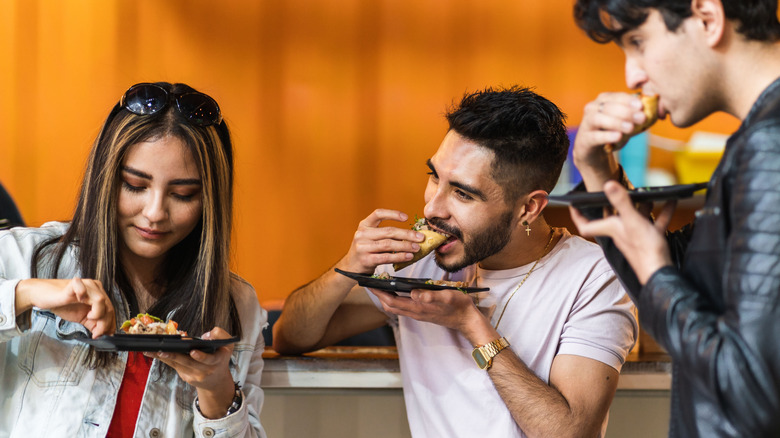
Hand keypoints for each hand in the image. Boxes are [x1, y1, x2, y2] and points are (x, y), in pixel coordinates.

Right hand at [15, 278, 115, 336]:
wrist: (42, 296)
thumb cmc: (62, 304)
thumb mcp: (82, 317)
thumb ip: (94, 324)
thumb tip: (104, 334)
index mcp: (99, 294)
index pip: (111, 310)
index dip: (110, 324)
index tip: (105, 335)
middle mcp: (95, 287)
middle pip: (108, 307)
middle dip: (104, 324)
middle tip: (96, 334)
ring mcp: (85, 284)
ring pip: (101, 300)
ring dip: (98, 314)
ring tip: (89, 318)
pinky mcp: (74, 284)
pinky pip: (83, 288)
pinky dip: (84, 296)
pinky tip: (80, 301)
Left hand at [147, 327, 235, 418]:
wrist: (216, 381)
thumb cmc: (220, 357)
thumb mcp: (227, 345)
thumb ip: (220, 335)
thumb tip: (205, 335)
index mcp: (218, 360)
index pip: (209, 359)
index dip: (201, 357)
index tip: (193, 352)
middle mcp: (206, 370)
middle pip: (188, 362)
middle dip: (175, 356)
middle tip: (163, 350)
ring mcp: (194, 375)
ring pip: (178, 364)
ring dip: (164, 357)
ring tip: (151, 350)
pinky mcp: (186, 377)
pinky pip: (174, 366)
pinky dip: (164, 359)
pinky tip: (153, 353)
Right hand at [338, 209, 424, 273]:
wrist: (350, 267)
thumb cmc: (365, 250)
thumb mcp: (370, 238)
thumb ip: (385, 234)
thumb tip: (410, 234)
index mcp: (364, 225)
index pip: (378, 213)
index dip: (393, 214)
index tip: (406, 217)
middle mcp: (362, 234)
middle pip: (388, 231)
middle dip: (407, 234)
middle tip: (420, 237)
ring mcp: (363, 247)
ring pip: (389, 244)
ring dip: (405, 246)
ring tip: (417, 248)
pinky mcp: (366, 259)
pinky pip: (386, 257)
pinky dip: (399, 256)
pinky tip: (408, 256)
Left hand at [368, 288, 490, 342]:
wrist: (467, 320)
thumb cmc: (459, 306)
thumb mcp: (448, 297)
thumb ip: (431, 296)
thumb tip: (414, 293)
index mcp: (418, 308)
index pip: (392, 301)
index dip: (380, 293)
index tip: (370, 284)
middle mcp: (415, 312)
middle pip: (390, 306)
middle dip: (379, 295)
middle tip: (371, 282)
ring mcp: (418, 314)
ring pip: (395, 308)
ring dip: (385, 298)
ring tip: (380, 285)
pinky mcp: (422, 313)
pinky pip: (403, 307)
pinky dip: (395, 299)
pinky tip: (396, 291)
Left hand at [569, 181, 674, 283]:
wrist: (661, 272)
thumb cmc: (644, 250)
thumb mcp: (632, 220)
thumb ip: (621, 202)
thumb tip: (608, 184)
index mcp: (611, 229)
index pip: (586, 225)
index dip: (577, 215)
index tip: (573, 204)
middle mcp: (620, 233)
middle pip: (612, 218)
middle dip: (613, 204)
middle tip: (615, 190)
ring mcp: (635, 237)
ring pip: (635, 218)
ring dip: (641, 206)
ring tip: (648, 194)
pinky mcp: (650, 240)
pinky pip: (655, 223)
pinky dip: (662, 213)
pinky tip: (671, 202)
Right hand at [573, 92, 647, 189]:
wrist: (593, 151)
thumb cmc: (611, 132)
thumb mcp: (625, 121)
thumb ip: (636, 114)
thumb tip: (656, 108)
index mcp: (603, 100)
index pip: (616, 96)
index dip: (628, 100)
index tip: (641, 106)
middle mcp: (592, 108)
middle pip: (608, 107)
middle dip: (626, 112)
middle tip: (641, 118)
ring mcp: (586, 123)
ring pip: (599, 119)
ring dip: (616, 122)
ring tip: (630, 128)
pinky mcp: (584, 139)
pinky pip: (595, 136)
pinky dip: (607, 136)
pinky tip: (618, 137)